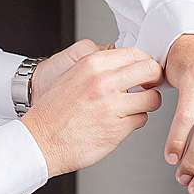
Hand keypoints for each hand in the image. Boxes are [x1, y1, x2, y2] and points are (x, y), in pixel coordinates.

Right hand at [21, 47, 162, 177]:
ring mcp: (112, 106)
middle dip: (154, 79)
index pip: (136, 53)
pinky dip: (134, 121)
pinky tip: (119, 121)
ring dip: (146, 103)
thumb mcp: (72, 75)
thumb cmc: (53, 112)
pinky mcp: (117, 129)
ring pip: (152, 98)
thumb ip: (99, 67)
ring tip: (132, 106)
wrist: (40, 140)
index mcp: (92, 64)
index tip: (144, 71)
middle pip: (151, 71)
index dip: (145, 63)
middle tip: (148, 86)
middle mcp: (104, 82)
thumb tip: (125, 64)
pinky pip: (141, 119)